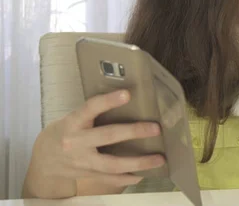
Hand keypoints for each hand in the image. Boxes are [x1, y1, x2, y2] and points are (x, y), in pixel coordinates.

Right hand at [24, 89, 164, 197]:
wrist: (44, 160)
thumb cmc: (65, 132)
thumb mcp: (73, 118)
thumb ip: (94, 113)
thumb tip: (130, 101)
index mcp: (73, 123)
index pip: (91, 108)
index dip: (108, 101)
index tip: (127, 94)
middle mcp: (76, 142)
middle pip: (107, 136)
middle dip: (134, 132)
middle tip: (156, 128)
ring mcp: (82, 161)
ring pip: (112, 164)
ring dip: (139, 162)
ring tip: (159, 159)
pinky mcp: (88, 175)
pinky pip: (110, 179)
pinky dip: (128, 177)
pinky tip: (145, 174)